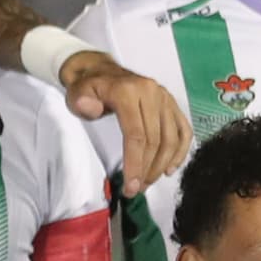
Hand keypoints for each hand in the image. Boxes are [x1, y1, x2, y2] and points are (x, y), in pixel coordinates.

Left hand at [62, 50, 190, 187]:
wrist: (100, 70)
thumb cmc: (88, 88)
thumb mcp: (77, 93)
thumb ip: (82, 101)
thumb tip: (91, 108)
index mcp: (127, 91)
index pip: (136, 134)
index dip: (135, 163)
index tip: (131, 186)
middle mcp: (151, 92)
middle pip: (156, 139)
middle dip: (147, 170)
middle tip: (137, 189)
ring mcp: (164, 97)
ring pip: (172, 138)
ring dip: (162, 165)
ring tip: (148, 182)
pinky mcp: (171, 103)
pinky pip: (184, 130)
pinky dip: (180, 151)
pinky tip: (170, 168)